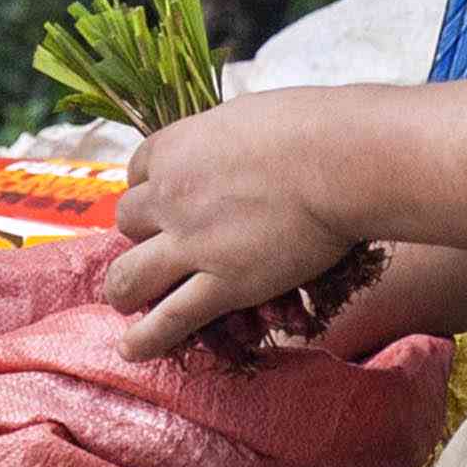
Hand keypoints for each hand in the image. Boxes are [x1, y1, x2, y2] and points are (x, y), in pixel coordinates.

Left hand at [103, 92, 366, 358]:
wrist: (342, 161)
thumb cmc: (312, 128)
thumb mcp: (248, 116)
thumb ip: (224, 138)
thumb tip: (226, 142)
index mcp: (175, 148)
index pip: (137, 172)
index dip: (150, 189)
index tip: (163, 200)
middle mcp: (170, 195)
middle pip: (128, 221)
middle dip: (140, 234)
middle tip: (160, 246)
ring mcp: (191, 243)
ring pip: (129, 276)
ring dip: (124, 289)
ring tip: (127, 301)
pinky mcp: (222, 284)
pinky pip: (169, 319)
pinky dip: (146, 338)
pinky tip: (130, 349)